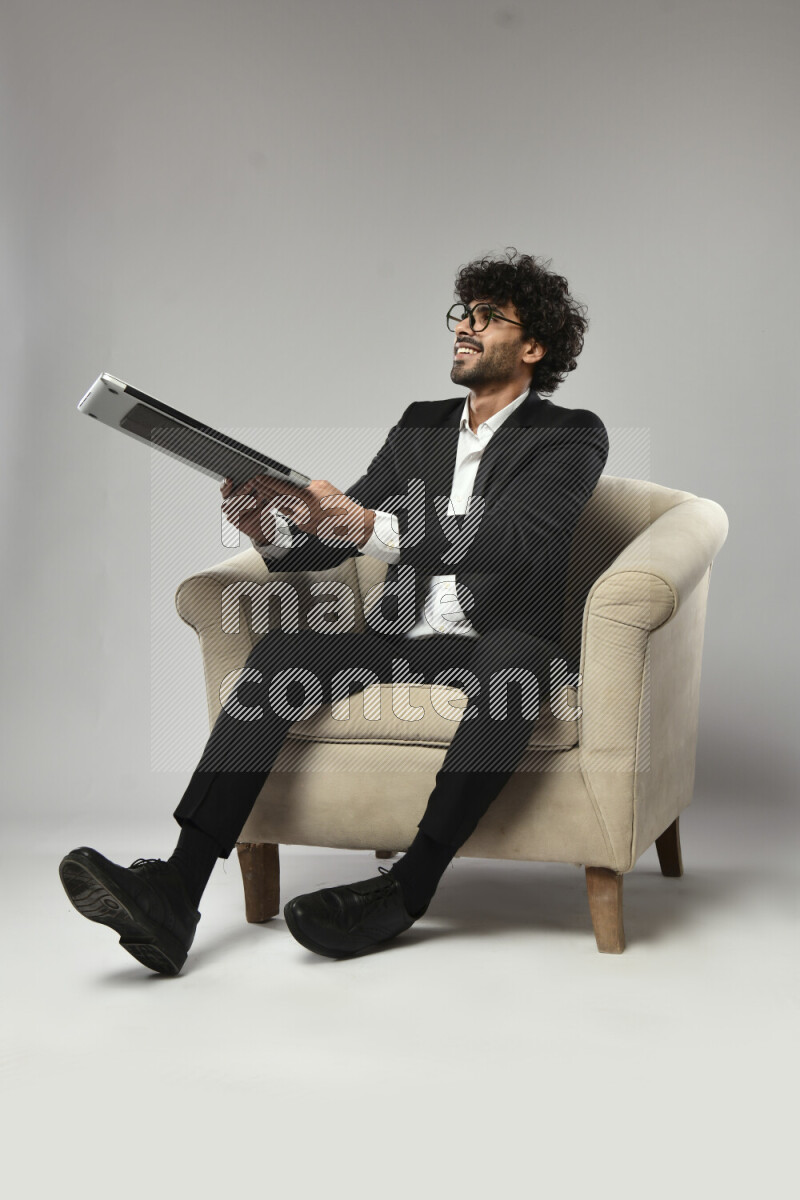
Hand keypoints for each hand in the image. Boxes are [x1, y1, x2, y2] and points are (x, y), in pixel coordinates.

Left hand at [227, 475, 374, 547]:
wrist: (352, 524)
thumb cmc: (340, 504)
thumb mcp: (324, 487)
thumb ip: (307, 485)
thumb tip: (294, 483)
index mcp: (309, 496)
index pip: (283, 488)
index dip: (268, 483)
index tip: (259, 477)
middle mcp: (303, 509)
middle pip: (278, 498)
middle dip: (265, 490)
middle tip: (254, 483)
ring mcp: (302, 520)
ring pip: (282, 507)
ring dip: (271, 499)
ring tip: (262, 491)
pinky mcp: (303, 526)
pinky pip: (290, 514)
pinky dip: (283, 507)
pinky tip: (277, 501)